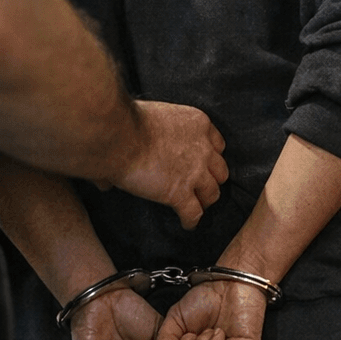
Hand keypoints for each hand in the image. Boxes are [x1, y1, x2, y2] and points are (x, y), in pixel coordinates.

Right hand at [109, 101, 228, 228]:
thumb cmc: (127, 122)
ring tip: (196, 205)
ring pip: (212, 193)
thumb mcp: (154, 115)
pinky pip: (193, 213)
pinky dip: (191, 221)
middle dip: (211, 179)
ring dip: (205, 200)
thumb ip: (151, 133)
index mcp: (198, 124)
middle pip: (220, 170)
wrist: (120, 136)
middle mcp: (203, 148)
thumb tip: (121, 164)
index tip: (203, 163)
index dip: (210, 156)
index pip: (218, 145)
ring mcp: (195, 172)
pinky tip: (187, 224)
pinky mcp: (180, 193)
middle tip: (200, 185)